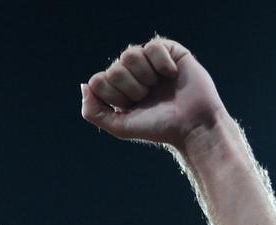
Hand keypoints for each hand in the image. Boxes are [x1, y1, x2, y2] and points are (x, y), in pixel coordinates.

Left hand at [81, 37, 224, 151]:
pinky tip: (172, 75)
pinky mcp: (169, 51)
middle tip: (148, 98)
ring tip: (158, 87)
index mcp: (118, 89)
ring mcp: (150, 61)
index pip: (98, 81)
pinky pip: (153, 46)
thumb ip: (93, 112)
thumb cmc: (157, 127)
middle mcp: (132, 73)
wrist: (190, 125)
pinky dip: (161, 64)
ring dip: (145, 77)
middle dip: (131, 89)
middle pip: (114, 69)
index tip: (131, 107)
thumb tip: (85, 86)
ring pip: (130, 54)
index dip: (114, 96)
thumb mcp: (120, 127)